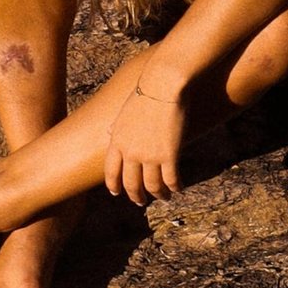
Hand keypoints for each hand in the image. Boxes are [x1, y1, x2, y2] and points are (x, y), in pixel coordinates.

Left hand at [105, 64, 190, 202]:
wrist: (163, 85)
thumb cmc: (146, 92)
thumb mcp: (124, 111)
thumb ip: (117, 126)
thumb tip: (109, 132)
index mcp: (117, 141)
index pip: (111, 171)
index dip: (114, 185)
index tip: (117, 192)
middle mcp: (130, 152)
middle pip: (131, 183)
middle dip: (136, 196)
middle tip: (141, 201)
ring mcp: (149, 156)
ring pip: (152, 186)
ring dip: (158, 194)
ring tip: (164, 197)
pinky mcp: (169, 155)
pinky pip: (171, 179)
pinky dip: (174, 187)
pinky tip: (178, 188)